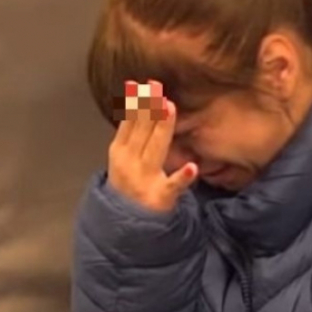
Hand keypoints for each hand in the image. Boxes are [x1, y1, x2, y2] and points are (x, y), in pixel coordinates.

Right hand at [107, 80, 197, 212]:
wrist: (124, 227)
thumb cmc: (129, 187)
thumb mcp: (123, 160)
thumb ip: (132, 135)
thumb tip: (140, 103)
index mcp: (119, 152)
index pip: (128, 123)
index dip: (135, 103)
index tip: (140, 84)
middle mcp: (129, 163)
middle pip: (140, 131)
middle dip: (148, 107)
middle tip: (156, 85)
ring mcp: (144, 179)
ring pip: (155, 149)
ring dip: (162, 128)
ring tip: (169, 107)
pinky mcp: (160, 196)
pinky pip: (172, 186)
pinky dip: (182, 177)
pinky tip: (192, 168)